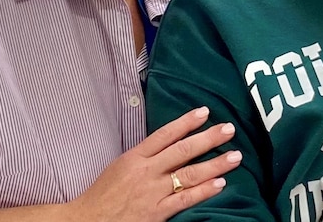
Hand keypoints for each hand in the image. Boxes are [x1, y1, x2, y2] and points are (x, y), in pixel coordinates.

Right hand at [67, 107, 241, 221]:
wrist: (87, 221)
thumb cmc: (103, 195)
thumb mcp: (120, 166)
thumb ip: (144, 155)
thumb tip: (168, 143)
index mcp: (135, 157)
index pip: (164, 134)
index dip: (186, 122)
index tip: (205, 111)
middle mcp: (146, 172)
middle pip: (182, 150)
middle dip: (208, 138)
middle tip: (229, 129)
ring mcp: (152, 193)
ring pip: (189, 174)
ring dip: (214, 164)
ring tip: (235, 156)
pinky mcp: (156, 214)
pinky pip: (184, 200)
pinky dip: (204, 191)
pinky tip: (220, 184)